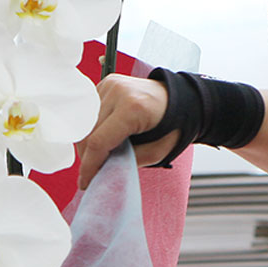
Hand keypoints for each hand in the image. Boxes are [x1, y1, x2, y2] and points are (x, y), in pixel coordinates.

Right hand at [76, 73, 175, 188]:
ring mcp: (110, 85)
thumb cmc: (173, 125)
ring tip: (100, 156)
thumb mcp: (157, 152)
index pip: (99, 142)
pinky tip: (104, 137)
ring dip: (88, 143)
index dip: (89, 166)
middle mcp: (118, 92)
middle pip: (88, 133)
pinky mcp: (107, 84)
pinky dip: (92, 128)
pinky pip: (90, 113)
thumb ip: (128, 162)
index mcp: (132, 108)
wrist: (182, 99)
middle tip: (93, 172)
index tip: (86, 182)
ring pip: (85, 123)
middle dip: (87, 157)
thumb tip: (102, 170)